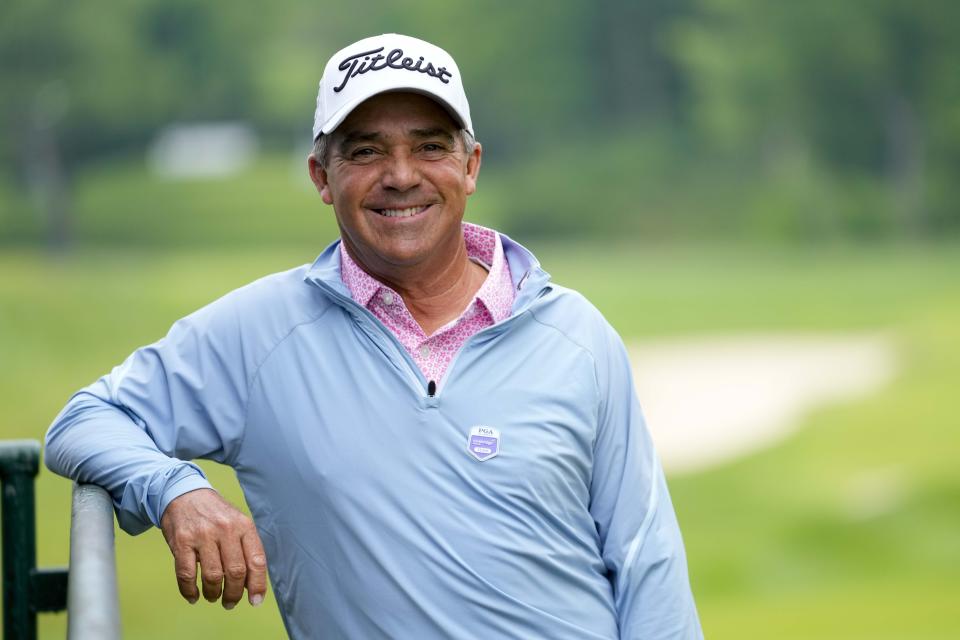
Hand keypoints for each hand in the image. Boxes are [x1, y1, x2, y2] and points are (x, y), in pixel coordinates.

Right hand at [160, 488, 267, 608]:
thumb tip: (252, 584)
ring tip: (213, 597)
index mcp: (244, 526)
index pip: (256, 560)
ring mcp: (203, 535)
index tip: (255, 601)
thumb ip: (246, 549)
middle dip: (234, 594)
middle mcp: (225, 529)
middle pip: (235, 572)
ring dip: (213, 594)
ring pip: (213, 576)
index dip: (258, 585)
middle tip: (230, 602)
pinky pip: (186, 574)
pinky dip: (190, 591)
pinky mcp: (182, 541)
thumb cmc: (216, 515)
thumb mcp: (237, 523)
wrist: (185, 495)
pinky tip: (193, 596)